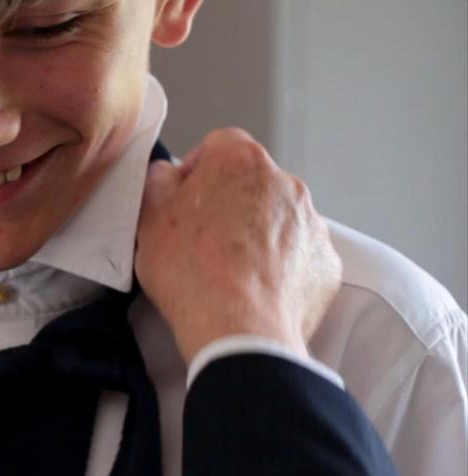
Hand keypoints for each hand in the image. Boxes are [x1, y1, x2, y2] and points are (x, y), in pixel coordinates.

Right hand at [136, 127, 340, 364]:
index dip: (197, 169)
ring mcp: (313, 224)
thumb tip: (169, 175)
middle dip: (230, 201)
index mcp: (240, 161)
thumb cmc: (190, 270)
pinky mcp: (327, 263)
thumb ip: (158, 180)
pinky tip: (255, 287)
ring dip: (258, 232)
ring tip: (230, 269)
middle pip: (253, 181)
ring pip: (279, 217)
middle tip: (203, 238)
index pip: (219, 144)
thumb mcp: (149, 217)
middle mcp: (285, 183)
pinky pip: (300, 254)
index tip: (183, 200)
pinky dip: (281, 265)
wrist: (239, 331)